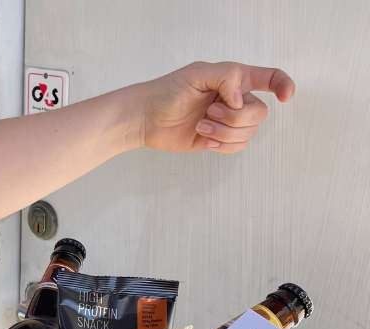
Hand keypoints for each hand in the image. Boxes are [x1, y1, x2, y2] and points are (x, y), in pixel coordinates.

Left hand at [137, 61, 294, 153]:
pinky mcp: (217, 140)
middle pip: (259, 113)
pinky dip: (222, 146)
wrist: (147, 119)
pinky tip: (204, 140)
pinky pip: (236, 147)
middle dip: (235, 117)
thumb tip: (241, 99)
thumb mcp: (198, 74)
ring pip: (248, 133)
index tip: (286, 97)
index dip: (283, 85)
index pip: (269, 78)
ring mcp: (227, 122)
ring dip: (224, 133)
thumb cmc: (168, 92)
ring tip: (200, 126)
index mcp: (235, 79)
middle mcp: (235, 100)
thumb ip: (227, 78)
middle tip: (209, 112)